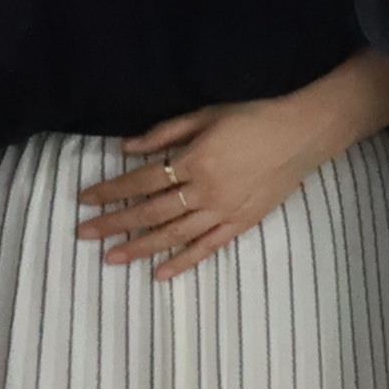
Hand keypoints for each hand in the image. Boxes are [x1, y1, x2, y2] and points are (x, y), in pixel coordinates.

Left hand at [79, 67, 388, 275]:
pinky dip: (183, 261)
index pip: (142, 180)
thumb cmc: (254, 117)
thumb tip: (126, 148)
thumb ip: (165, 132)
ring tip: (110, 258)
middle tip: (84, 233)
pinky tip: (160, 273)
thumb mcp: (207, 114)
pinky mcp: (241, 223)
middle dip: (114, 222)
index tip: (86, 199)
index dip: (111, 190)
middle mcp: (205, 190)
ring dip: (139, 247)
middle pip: (150, 211)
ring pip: (173, 234)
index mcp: (195, 159)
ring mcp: (224, 211)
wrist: (304, 134)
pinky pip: (207, 247)